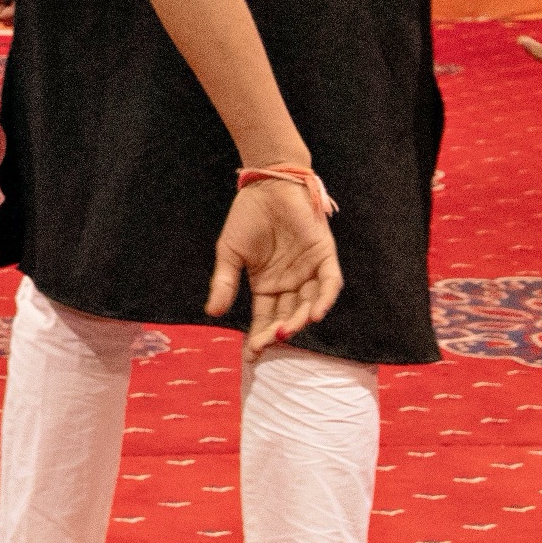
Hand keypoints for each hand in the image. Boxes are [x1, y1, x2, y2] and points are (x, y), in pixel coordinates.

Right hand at [208, 174, 342, 354]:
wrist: (266, 186)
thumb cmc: (247, 218)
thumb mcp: (229, 253)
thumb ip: (225, 282)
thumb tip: (212, 313)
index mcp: (267, 285)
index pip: (266, 318)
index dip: (259, 337)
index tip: (250, 355)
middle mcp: (290, 283)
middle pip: (287, 316)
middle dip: (277, 332)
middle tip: (265, 345)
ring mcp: (309, 271)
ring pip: (309, 304)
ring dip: (299, 320)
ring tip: (285, 332)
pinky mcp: (324, 256)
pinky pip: (329, 283)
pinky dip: (324, 299)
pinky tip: (314, 314)